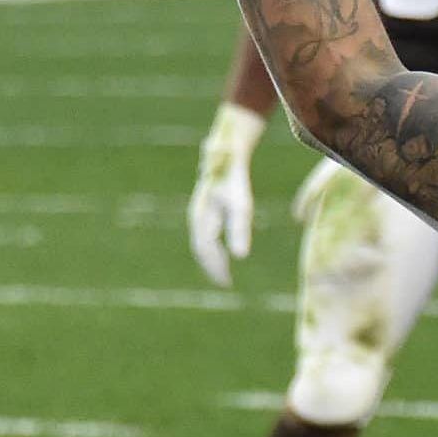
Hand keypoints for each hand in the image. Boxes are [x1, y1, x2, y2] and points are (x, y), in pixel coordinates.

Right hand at [187, 103, 264, 286]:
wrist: (226, 153)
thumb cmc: (234, 179)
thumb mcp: (241, 205)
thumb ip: (239, 230)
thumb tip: (241, 256)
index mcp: (202, 220)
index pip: (207, 251)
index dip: (216, 267)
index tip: (227, 282)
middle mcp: (197, 218)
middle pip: (201, 249)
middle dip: (212, 266)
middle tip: (225, 283)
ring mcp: (199, 212)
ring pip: (201, 241)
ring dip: (210, 258)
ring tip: (223, 272)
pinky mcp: (204, 207)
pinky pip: (204, 233)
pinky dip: (211, 246)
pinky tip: (222, 250)